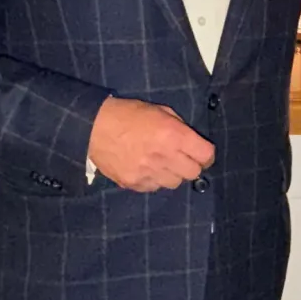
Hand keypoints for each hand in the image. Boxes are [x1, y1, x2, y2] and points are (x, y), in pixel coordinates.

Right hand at [87, 97, 215, 192]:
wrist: (93, 127)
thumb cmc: (129, 114)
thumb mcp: (160, 111)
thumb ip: (179, 126)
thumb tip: (192, 141)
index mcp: (174, 135)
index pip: (206, 155)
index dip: (207, 155)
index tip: (202, 154)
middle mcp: (164, 157)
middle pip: (193, 173)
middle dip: (192, 166)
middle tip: (182, 159)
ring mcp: (148, 173)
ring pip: (174, 183)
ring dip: (172, 174)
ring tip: (161, 163)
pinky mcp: (134, 183)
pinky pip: (154, 188)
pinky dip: (154, 180)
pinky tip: (146, 169)